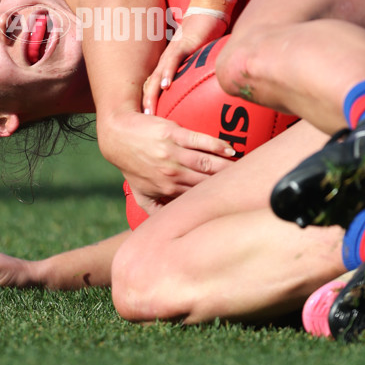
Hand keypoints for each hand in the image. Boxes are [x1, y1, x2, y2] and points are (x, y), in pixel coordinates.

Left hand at [97, 109, 235, 200]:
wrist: (117, 136)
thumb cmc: (131, 164)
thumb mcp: (140, 193)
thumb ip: (157, 211)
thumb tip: (171, 230)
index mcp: (167, 190)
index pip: (198, 198)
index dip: (217, 200)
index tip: (234, 201)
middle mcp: (172, 174)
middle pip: (207, 182)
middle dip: (227, 185)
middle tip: (247, 186)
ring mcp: (173, 153)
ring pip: (207, 163)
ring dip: (227, 167)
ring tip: (243, 169)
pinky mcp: (173, 134)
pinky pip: (199, 140)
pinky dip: (216, 145)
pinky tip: (230, 150)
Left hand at [143, 14, 227, 114]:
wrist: (207, 14)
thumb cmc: (205, 39)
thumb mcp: (200, 62)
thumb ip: (197, 76)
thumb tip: (206, 97)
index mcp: (168, 66)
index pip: (154, 87)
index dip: (148, 104)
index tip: (145, 123)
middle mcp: (166, 61)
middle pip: (150, 85)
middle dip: (145, 104)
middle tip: (141, 123)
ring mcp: (172, 53)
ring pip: (157, 75)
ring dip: (151, 93)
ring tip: (148, 110)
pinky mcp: (182, 45)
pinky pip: (172, 60)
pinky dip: (167, 73)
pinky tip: (165, 85)